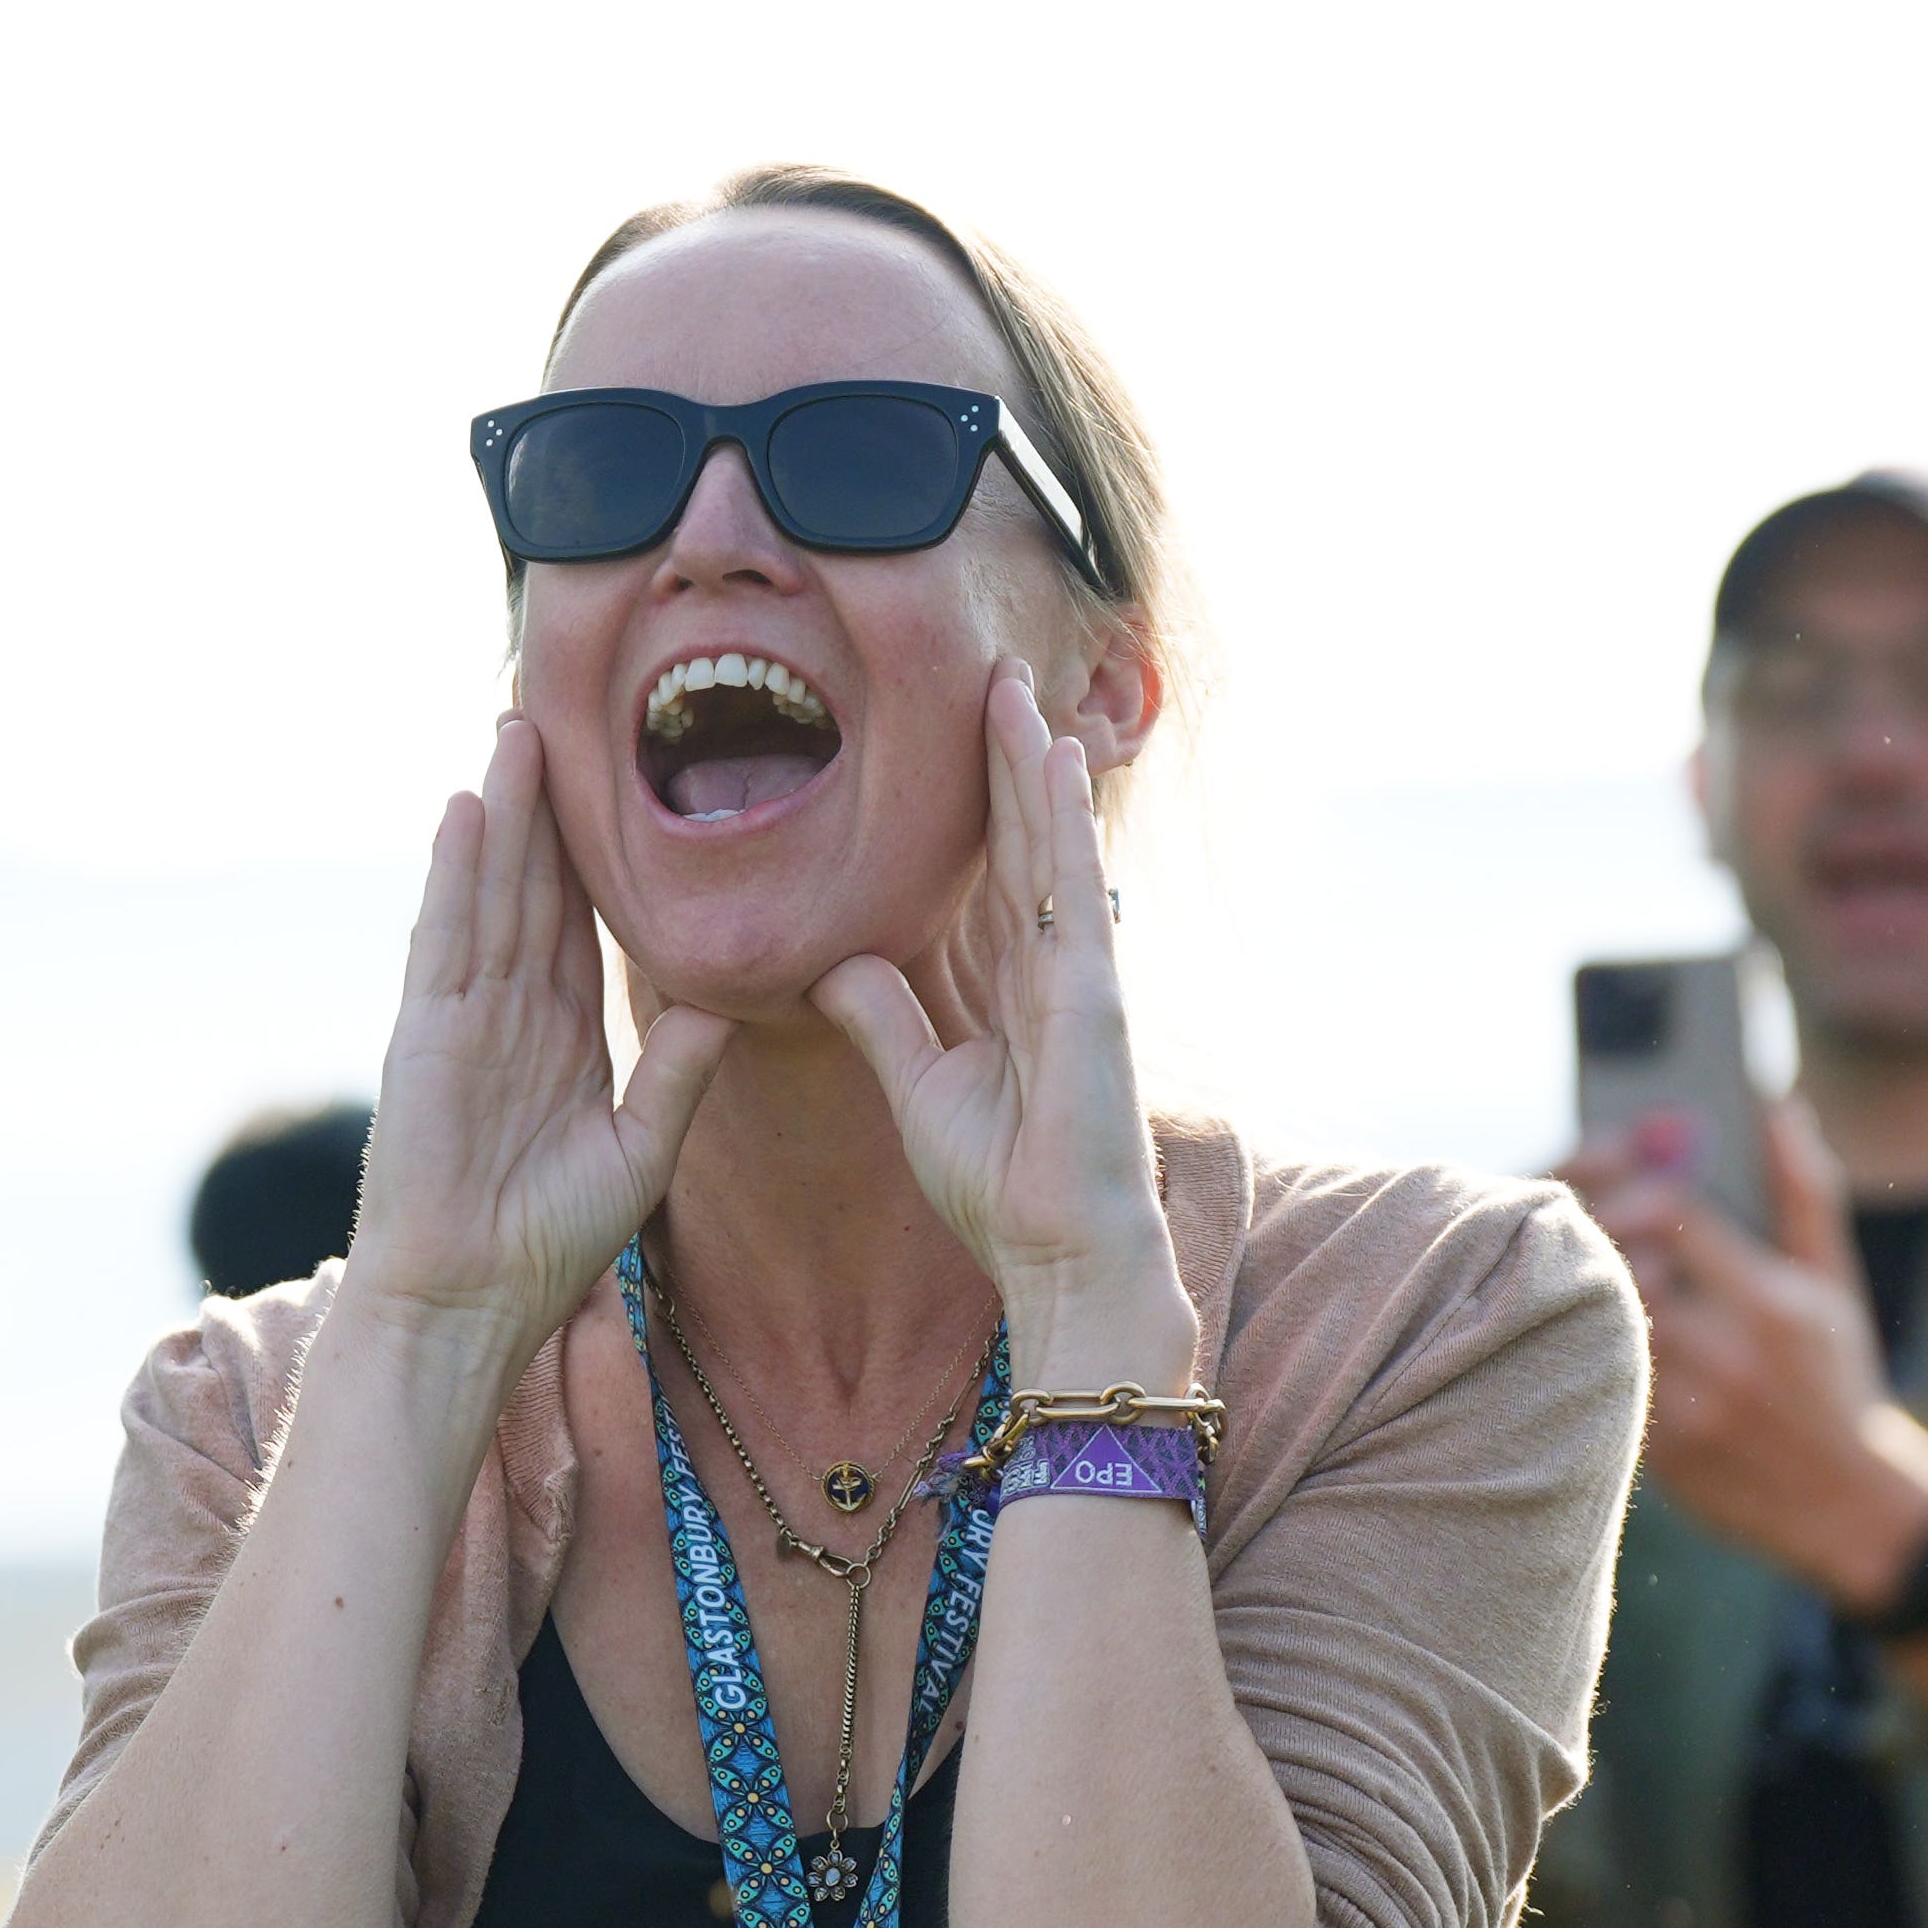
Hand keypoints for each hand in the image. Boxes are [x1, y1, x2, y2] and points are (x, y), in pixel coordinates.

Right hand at [333, 715, 734, 1377]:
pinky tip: (465, 809)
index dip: (601, 853)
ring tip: (518, 728)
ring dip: (504, 811)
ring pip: (492, 892)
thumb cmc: (547, 1246)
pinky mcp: (426, 1031)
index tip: (625, 782)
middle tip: (563, 712)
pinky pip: (444, 935)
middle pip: (536, 887)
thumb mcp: (640, 1152)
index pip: (586, 924)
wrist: (468, 1302)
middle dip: (548, 805)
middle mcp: (513, 1012)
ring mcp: (464, 1015)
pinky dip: (455, 873)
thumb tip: (731, 1000)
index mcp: (565, 1037)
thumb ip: (680, 1075)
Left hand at [815, 659, 1188, 1374]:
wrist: (1055, 1254)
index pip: (990, 873)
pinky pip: (1074, 888)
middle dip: (1006, 759)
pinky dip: (1063, 820)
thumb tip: (834, 964)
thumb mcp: (918, 1089)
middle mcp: (1052, 966)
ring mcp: (1078, 974)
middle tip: (989, 673)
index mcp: (1014, 987)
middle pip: (1020, 840)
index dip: (975, 802)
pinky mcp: (1093, 994)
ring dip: (1033, 763)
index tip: (958, 733)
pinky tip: (1056, 757)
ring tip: (1012, 685)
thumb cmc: (1000, 1188)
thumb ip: (884, 1021)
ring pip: (1049, 845)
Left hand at [1565, 1096, 1927, 1600]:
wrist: (1848, 1504)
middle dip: (1589, 1224)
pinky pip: (1594, 1381)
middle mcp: (1728, 1354)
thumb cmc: (1837, 1375)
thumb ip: (1802, 1190)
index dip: (1634, 1177)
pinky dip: (1575, 1341)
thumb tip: (1777, 1107)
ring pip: (1597, 1324)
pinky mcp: (1657, 1451)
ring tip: (1560, 1250)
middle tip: (1571, 1201)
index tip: (1622, 1160)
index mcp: (1772, 1301)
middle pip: (1622, 1268)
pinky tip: (1567, 1316)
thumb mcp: (1834, 1280)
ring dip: (1574, 1281)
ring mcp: (1687, 1407)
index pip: (1679, 1215)